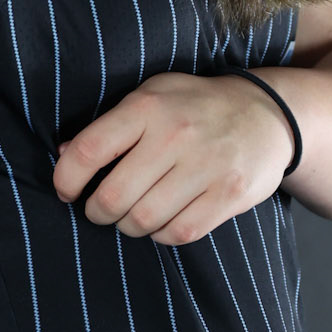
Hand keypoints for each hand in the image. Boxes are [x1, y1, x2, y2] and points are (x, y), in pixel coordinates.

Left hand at [52, 71, 297, 243]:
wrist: (268, 114)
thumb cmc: (195, 106)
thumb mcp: (151, 96)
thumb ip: (108, 124)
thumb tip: (64, 153)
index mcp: (148, 106)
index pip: (89, 150)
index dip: (67, 179)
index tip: (67, 191)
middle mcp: (175, 135)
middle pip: (113, 196)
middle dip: (97, 212)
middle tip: (101, 210)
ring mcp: (205, 166)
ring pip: (144, 219)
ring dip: (128, 226)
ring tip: (131, 216)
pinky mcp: (228, 194)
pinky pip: (179, 233)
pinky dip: (161, 235)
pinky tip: (161, 222)